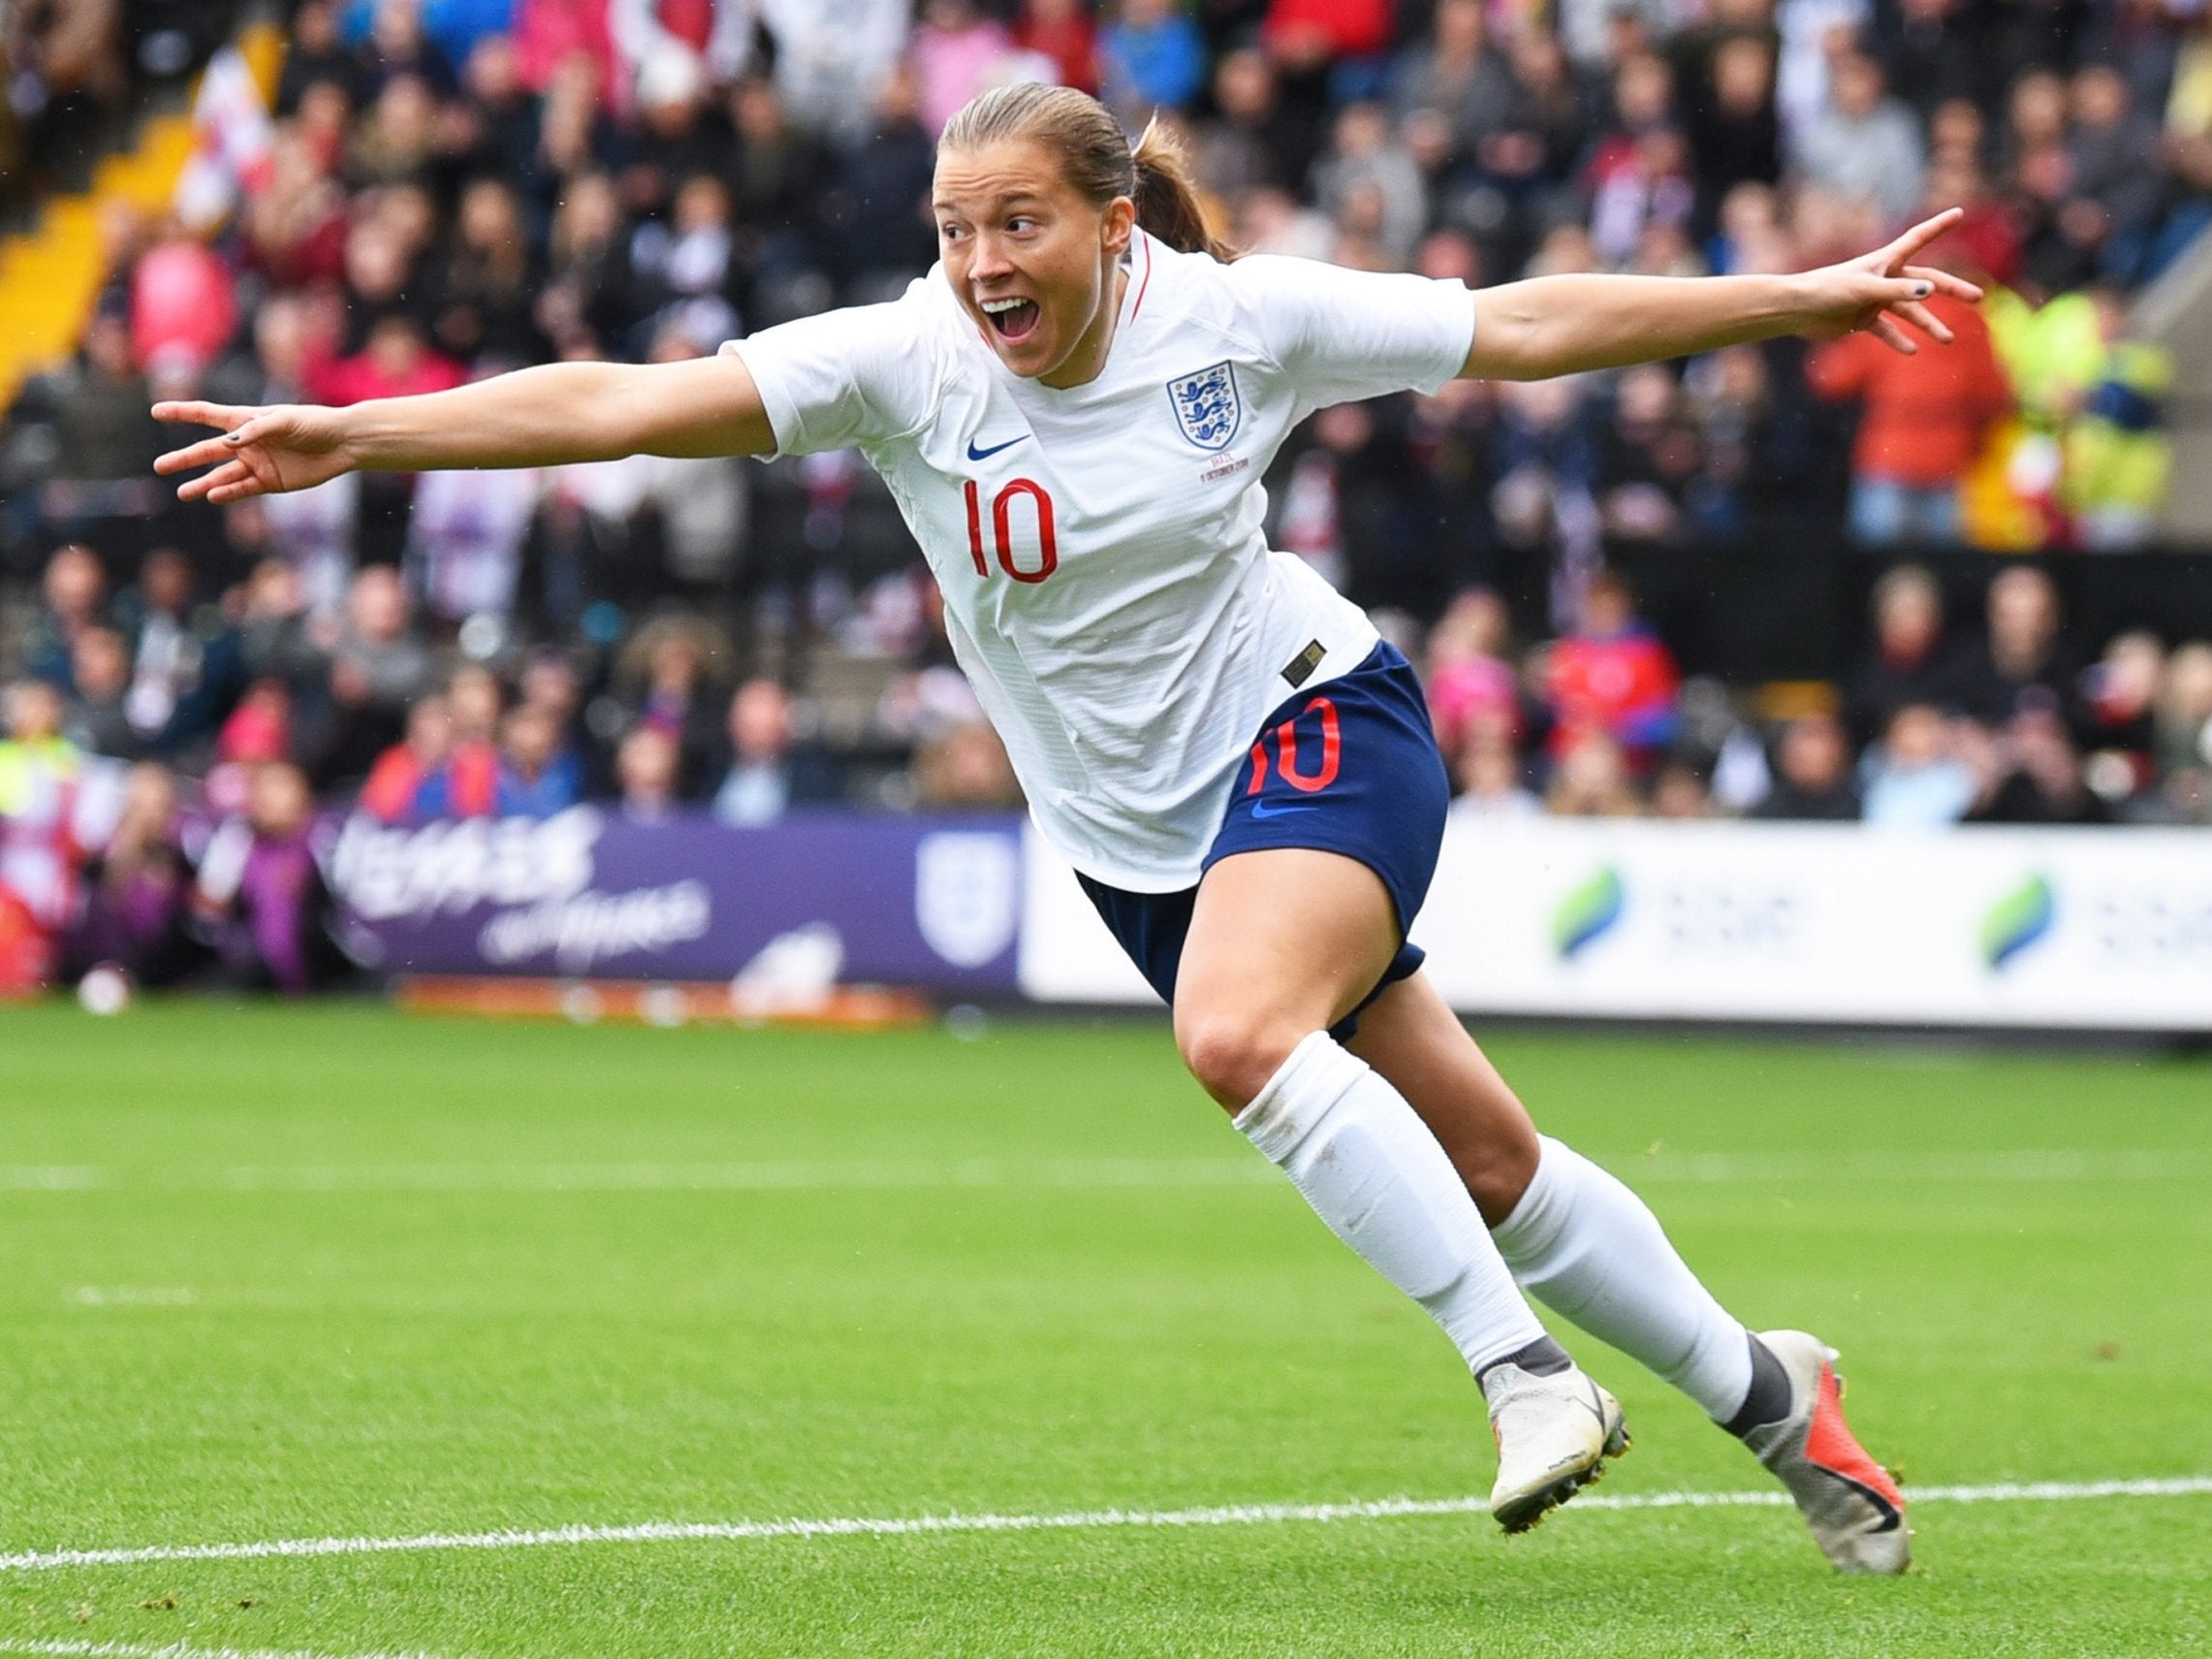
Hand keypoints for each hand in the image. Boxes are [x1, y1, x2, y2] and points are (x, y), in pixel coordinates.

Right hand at [152, 401, 360, 502]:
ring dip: (203, 484)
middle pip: (208, 451)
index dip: (182, 413)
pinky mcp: (271, 482)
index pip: (207, 415)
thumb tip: (228, 442)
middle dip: (184, 459)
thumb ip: (257, 430)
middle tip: (159, 466)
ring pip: (222, 475)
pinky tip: (213, 497)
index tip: (156, 411)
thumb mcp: (285, 421)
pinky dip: (229, 493)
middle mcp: (247, 443)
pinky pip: (244, 489)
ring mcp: (257, 463)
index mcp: (246, 420)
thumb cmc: (314, 424)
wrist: (342, 444)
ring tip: (182, 492)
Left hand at [1793, 208, 1985, 353]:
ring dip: (1929, 324)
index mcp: (1886, 261)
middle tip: (1977, 298)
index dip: (1939, 226)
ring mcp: (1875, 300)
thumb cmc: (1828, 290)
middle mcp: (1884, 278)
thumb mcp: (1865, 289)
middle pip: (1926, 283)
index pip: (1918, 238)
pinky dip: (1898, 340)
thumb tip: (1930, 292)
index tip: (1959, 212)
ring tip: (1947, 340)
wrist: (1797, 310)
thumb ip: (1897, 291)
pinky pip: (1886, 331)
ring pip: (1909, 311)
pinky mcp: (1863, 320)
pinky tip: (1912, 351)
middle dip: (1952, 290)